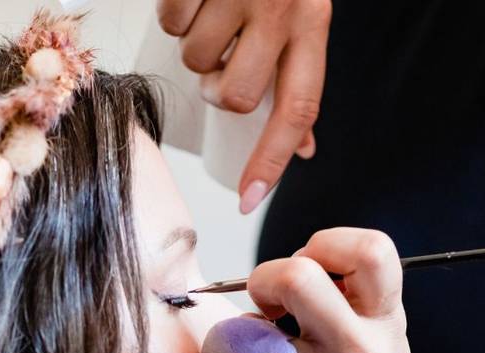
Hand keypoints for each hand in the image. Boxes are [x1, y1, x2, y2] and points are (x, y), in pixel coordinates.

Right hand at [156, 0, 331, 212]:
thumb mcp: (304, 12)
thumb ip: (300, 75)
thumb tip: (307, 146)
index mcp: (312, 22)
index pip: (297, 107)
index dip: (272, 159)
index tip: (249, 200)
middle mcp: (282, 8)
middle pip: (233, 94)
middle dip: (217, 86)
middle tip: (223, 54)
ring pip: (195, 59)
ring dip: (194, 41)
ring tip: (211, 7)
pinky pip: (171, 19)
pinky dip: (175, 9)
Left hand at [246, 228, 413, 352]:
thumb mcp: (384, 350)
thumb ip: (356, 302)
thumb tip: (303, 258)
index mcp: (385, 326)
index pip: (370, 251)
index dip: (327, 244)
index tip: (311, 265)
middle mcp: (358, 352)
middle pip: (296, 274)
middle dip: (266, 277)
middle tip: (268, 304)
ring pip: (250, 324)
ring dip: (246, 332)